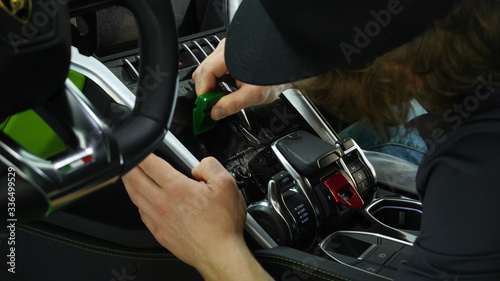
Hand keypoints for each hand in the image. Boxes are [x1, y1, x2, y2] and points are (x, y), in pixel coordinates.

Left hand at [123, 155, 272, 280]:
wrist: (220, 255)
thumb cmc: (223, 225)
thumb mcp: (227, 184)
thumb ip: (210, 166)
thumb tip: (199, 165)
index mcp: (176, 188)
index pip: (150, 163)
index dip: (142, 151)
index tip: (141, 147)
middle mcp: (162, 203)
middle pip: (135, 179)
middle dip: (129, 165)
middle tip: (128, 158)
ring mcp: (158, 220)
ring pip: (135, 196)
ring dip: (129, 182)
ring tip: (129, 174)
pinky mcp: (159, 233)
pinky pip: (142, 213)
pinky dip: (138, 202)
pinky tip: (142, 199)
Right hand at [192, 38, 289, 119]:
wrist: (285, 67)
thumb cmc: (274, 75)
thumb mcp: (254, 95)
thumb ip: (232, 104)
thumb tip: (216, 112)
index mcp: (229, 55)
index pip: (205, 73)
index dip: (203, 93)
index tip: (206, 106)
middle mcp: (225, 49)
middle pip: (202, 72)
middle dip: (206, 91)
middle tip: (213, 106)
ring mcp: (225, 51)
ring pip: (206, 71)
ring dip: (211, 87)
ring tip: (222, 99)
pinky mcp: (228, 55)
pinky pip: (214, 70)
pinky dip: (216, 82)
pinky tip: (226, 90)